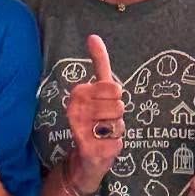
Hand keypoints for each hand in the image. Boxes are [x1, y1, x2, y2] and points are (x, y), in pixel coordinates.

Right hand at [64, 34, 124, 194]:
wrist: (83, 160)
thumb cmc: (94, 121)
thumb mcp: (97, 91)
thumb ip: (98, 63)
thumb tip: (93, 35)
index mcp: (77, 93)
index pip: (113, 87)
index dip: (115, 97)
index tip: (103, 103)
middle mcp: (75, 110)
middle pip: (119, 105)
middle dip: (117, 114)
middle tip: (104, 121)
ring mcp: (81, 130)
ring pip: (119, 123)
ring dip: (117, 129)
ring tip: (103, 133)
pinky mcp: (90, 149)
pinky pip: (118, 141)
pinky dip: (115, 145)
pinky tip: (103, 147)